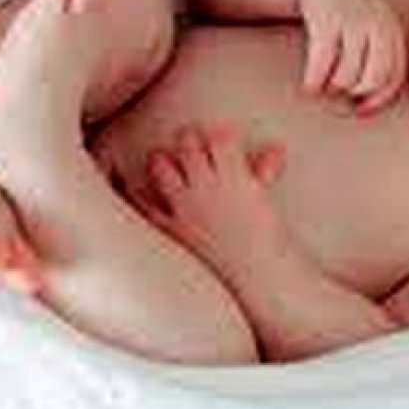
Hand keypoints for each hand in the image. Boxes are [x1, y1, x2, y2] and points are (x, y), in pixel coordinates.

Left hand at [135, 123, 289, 277]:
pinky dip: (138, 196)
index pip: (220, 137)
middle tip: (194, 145)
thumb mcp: (267, 198)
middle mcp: (205, 185)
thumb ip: (264, 170)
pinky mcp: (173, 228)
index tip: (223, 140)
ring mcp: (185, 206)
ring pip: (161, 166)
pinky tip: (133, 188)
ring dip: (162, 159)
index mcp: (234, 174)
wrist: (259, 273)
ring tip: (166, 161)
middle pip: (188, 143)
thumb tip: (275, 149)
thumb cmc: (268, 237)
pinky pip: (146, 207)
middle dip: (191, 140)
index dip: (221, 135)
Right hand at [297, 0, 407, 115]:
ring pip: (349, 74)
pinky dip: (316, 81)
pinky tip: (308, 85)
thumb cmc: (329, 2)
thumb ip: (372, 48)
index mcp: (388, 24)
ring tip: (318, 85)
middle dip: (354, 93)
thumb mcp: (359, 19)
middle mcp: (376, 19)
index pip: (395, 74)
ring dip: (331, 88)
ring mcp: (352, 16)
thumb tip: (366, 97)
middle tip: (335, 93)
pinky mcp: (326, 14)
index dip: (379, 99)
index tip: (359, 110)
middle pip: (375, 78)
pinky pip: (324, 62)